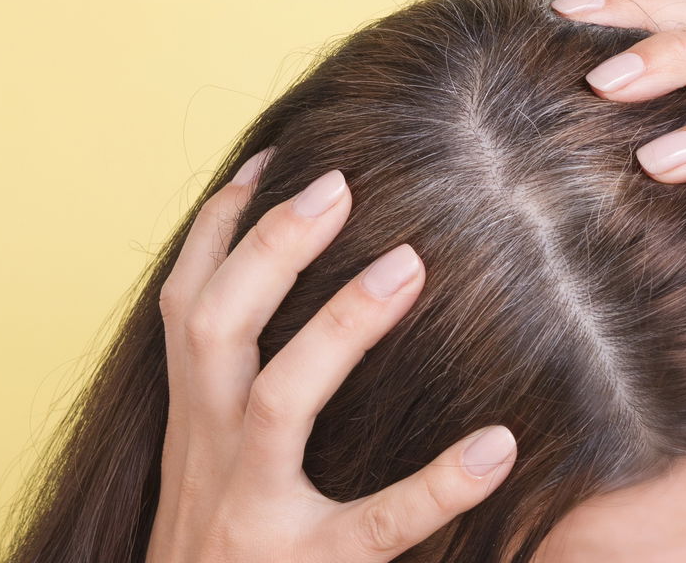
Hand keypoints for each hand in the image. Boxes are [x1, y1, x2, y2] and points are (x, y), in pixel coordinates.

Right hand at [145, 150, 517, 562]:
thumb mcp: (204, 461)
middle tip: (342, 185)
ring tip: (407, 266)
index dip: (220, 228)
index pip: (187, 304)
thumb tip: (289, 306)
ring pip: (278, 402)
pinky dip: (435, 481)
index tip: (273, 160)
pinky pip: (375, 523)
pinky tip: (498, 444)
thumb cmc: (213, 545)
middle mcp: (210, 452)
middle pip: (215, 327)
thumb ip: (234, 390)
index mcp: (192, 418)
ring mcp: (254, 511)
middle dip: (270, 248)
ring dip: (336, 329)